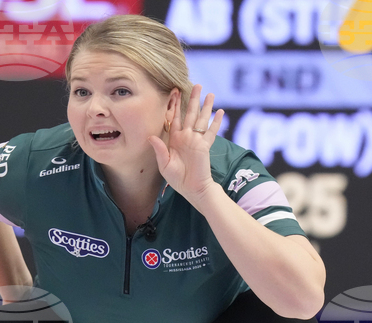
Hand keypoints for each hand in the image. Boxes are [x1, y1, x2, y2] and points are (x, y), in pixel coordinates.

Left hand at [147, 84, 224, 203]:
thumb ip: (159, 149)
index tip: (174, 92)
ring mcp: (196, 140)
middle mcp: (186, 136)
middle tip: (196, 85)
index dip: (174, 105)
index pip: (174, 118)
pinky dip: (216, 122)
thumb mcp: (164, 164)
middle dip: (192, 99)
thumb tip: (151, 136)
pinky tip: (221, 112)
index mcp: (174, 139)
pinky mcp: (205, 146)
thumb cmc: (177, 178)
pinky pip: (211, 132)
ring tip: (210, 93)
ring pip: (202, 119)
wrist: (192, 188)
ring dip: (206, 107)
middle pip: (190, 114)